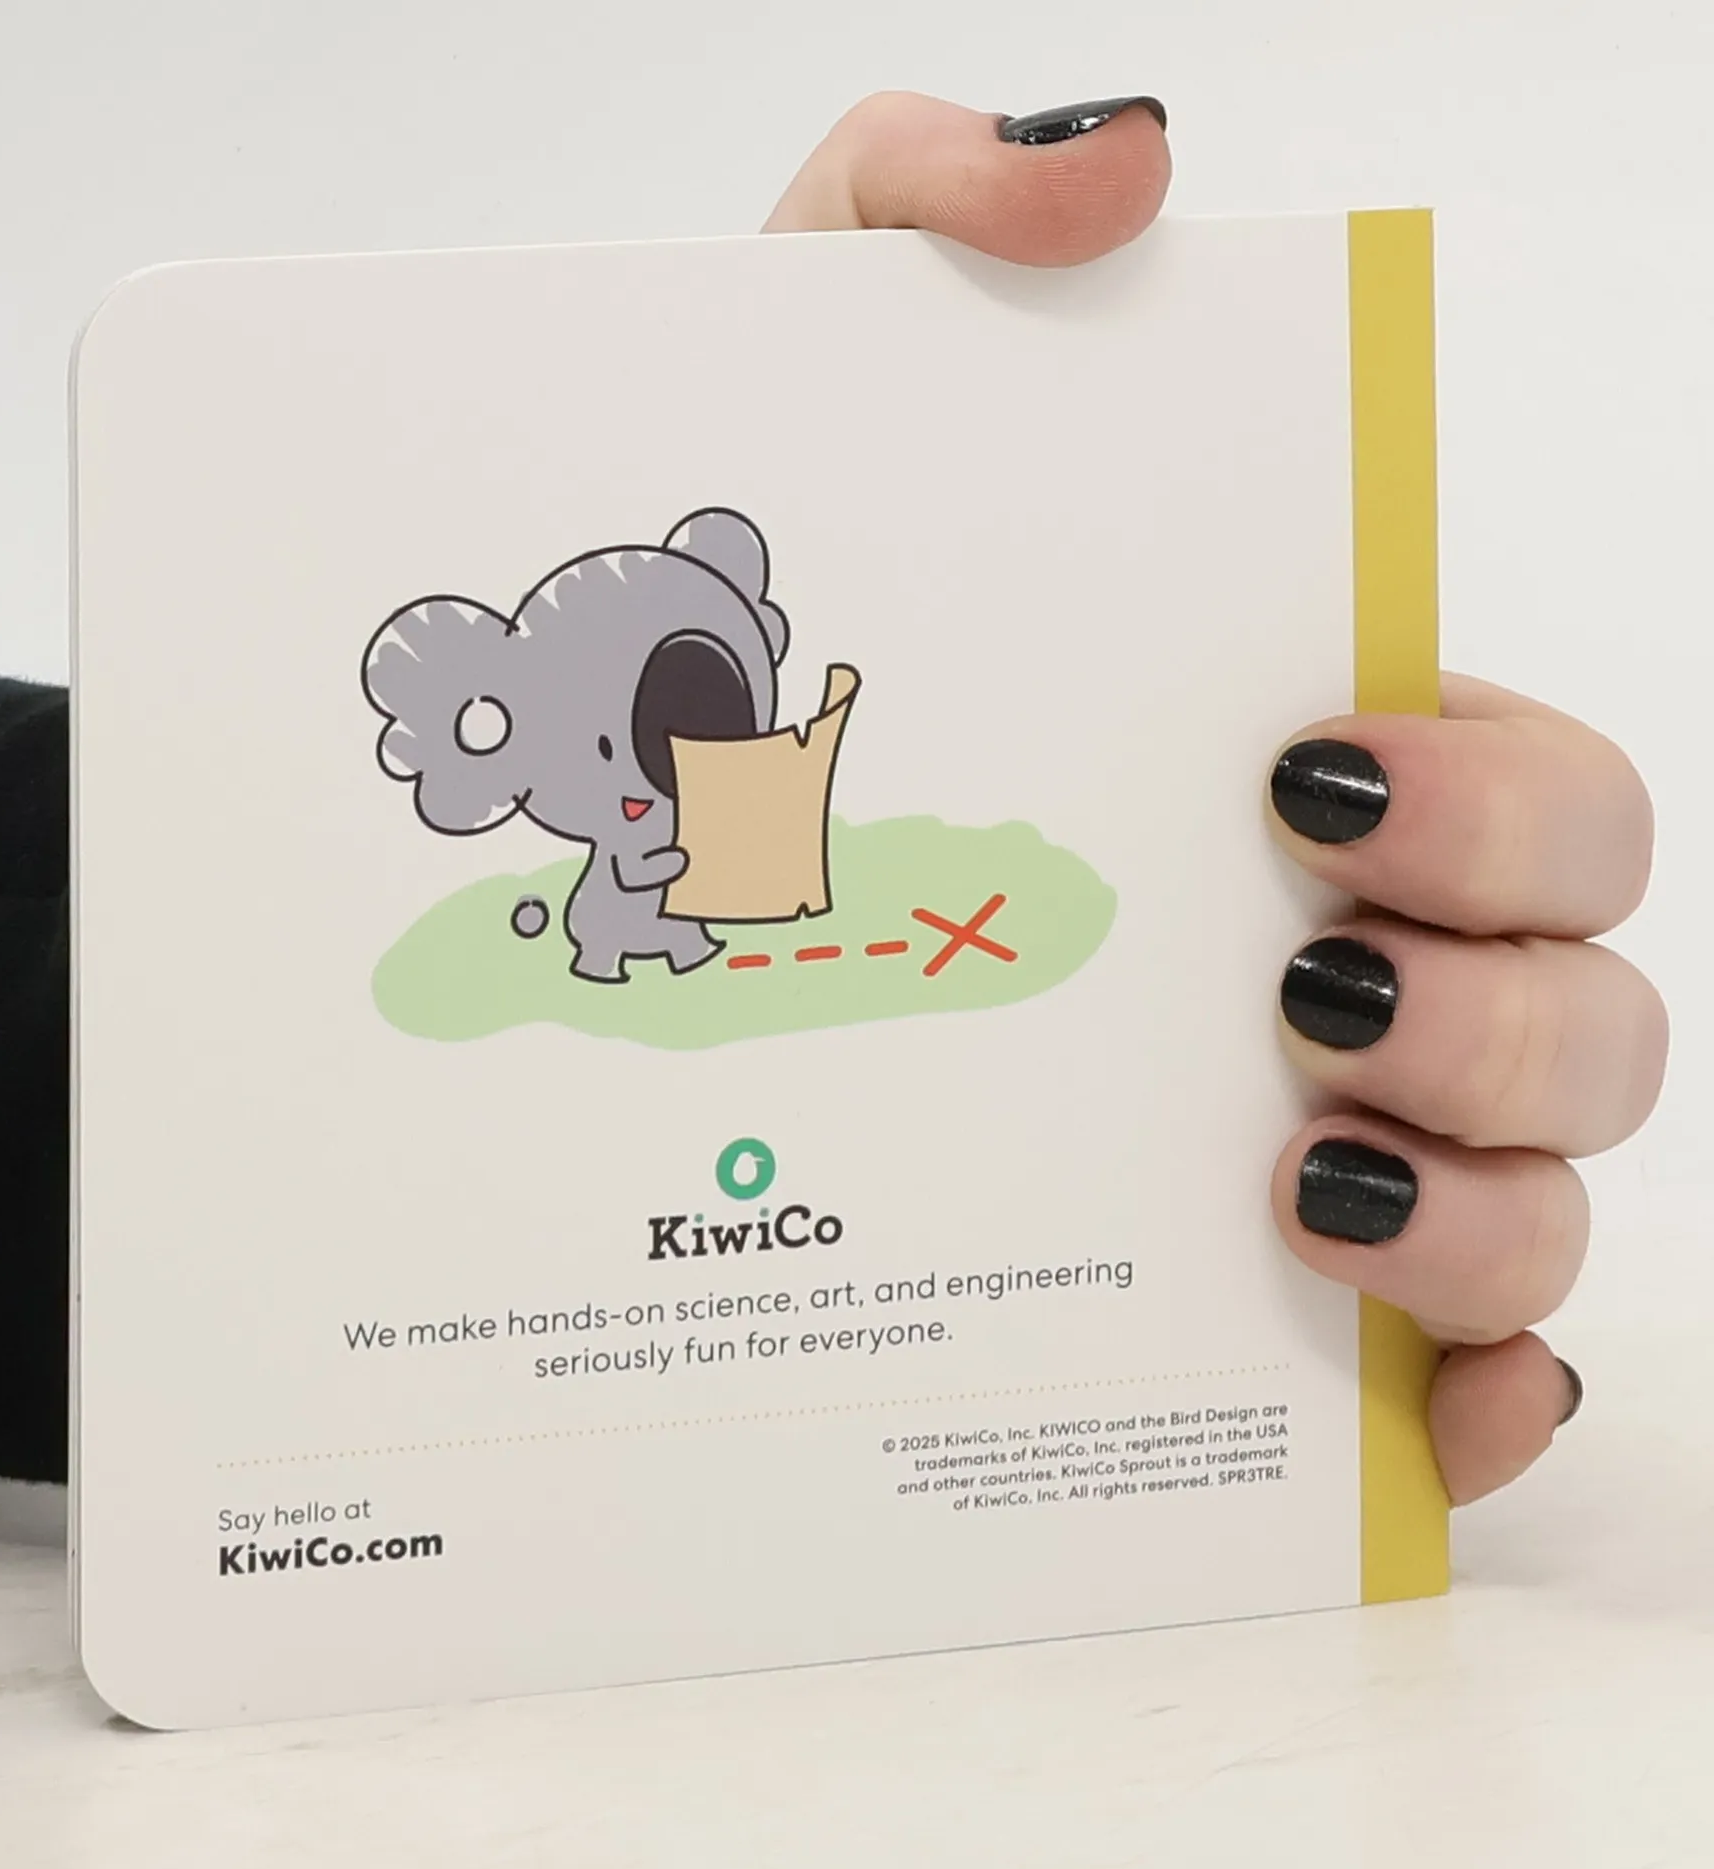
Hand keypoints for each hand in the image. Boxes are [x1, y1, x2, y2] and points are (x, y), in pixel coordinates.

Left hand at [766, 92, 1665, 1505]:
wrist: (577, 909)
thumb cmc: (716, 678)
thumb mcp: (780, 413)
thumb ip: (919, 224)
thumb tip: (1120, 165)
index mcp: (1306, 785)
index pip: (1535, 785)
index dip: (1501, 795)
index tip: (1310, 781)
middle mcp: (1348, 972)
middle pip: (1584, 1007)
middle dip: (1503, 1003)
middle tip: (1296, 973)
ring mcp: (1323, 1159)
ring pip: (1544, 1207)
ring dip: (1486, 1213)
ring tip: (1297, 1182)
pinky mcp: (1255, 1333)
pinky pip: (1447, 1399)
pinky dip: (1467, 1410)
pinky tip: (1399, 1407)